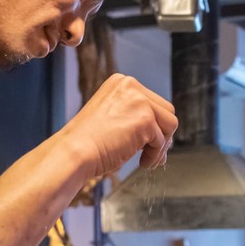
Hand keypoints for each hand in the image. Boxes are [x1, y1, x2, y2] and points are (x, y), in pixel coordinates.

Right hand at [60, 73, 177, 178]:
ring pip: (170, 124)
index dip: (153, 124)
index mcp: (120, 82)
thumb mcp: (111, 118)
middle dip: (161, 133)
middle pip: (166, 110)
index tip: (144, 142)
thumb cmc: (87, 142)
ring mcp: (139, 101)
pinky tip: (141, 163)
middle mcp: (130, 86)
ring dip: (160, 145)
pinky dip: (154, 155)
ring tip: (145, 159)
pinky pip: (162, 141)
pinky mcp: (145, 120)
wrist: (74, 152)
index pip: (152, 101)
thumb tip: (161, 134)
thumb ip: (134, 117)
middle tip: (149, 153)